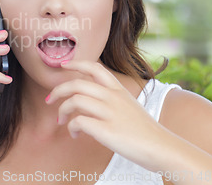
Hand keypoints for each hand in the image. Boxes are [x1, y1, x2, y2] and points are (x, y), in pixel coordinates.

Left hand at [45, 60, 165, 169]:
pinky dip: (71, 127)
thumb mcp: (128, 105)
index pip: (94, 67)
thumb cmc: (143, 129)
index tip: (62, 66)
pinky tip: (75, 134)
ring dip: (62, 110)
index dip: (75, 64)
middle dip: (57, 90)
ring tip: (61, 121)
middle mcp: (113, 97)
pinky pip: (78, 122)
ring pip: (74, 101)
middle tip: (49, 100)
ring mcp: (110, 113)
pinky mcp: (106, 130)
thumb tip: (86, 99)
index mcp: (118, 90)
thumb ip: (110, 99)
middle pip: (77, 84)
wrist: (162, 147)